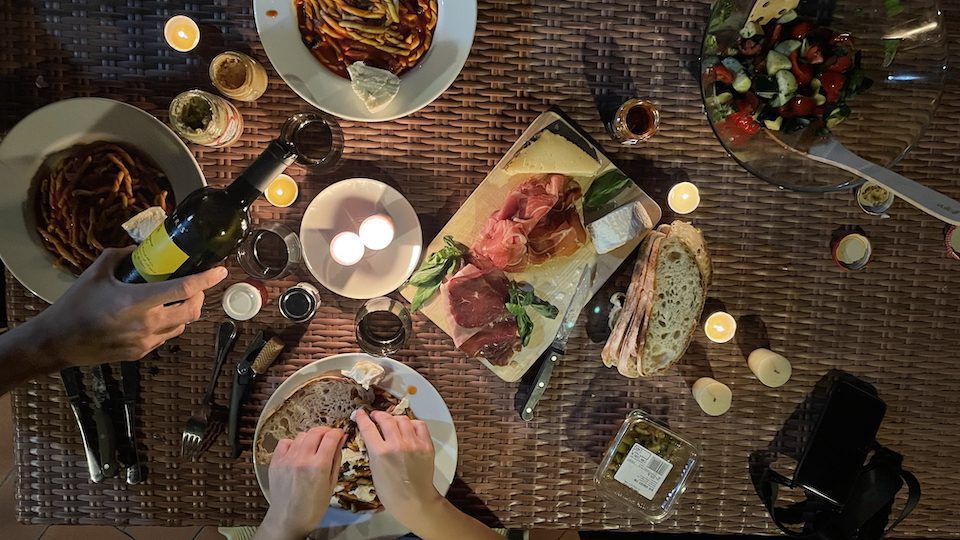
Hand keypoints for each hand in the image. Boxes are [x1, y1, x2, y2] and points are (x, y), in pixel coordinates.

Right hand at [36, 246, 226, 365]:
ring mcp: (145, 342)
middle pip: (192, 311)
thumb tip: (140, 250)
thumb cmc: (75, 305)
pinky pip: (166, 337)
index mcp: (136, 301)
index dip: (206, 279)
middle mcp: (146, 324)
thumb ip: (120, 256)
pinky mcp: (141, 353)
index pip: (183, 289)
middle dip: (200, 296)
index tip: (221, 271)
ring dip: (186, 311)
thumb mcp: (96, 273)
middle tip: (195, 285)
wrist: (57, 342)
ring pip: (182, 326)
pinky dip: (170, 325)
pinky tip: (158, 316)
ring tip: (177, 300)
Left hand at [258, 427, 344, 539]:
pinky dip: (294, 443)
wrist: (288, 519)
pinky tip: (298, 450)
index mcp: (319, 466)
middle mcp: (302, 459)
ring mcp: (287, 459)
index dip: (338, 432)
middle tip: (329, 436)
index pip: (331, 437)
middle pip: (316, 432)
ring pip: (301, 435)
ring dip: (311, 437)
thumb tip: (341, 441)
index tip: (340, 434)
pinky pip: (285, 442)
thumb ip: (336, 459)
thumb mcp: (331, 484)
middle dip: (326, 431)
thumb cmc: (312, 507)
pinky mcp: (276, 462)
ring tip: (314, 445)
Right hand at [355, 410, 440, 517]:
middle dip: (378, 415)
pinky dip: (412, 423)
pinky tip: (408, 427)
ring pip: (402, 419)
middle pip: (385, 419)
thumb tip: (373, 436)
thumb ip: (374, 451)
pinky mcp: (426, 445)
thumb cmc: (391, 492)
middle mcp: (397, 445)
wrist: (414, 500)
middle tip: (375, 416)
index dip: (362, 417)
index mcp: (380, 453)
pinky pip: (419, 425)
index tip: (360, 413)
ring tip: (392, 422)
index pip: (368, 427)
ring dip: (394, 418)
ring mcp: (413, 443)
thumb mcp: (375, 470)